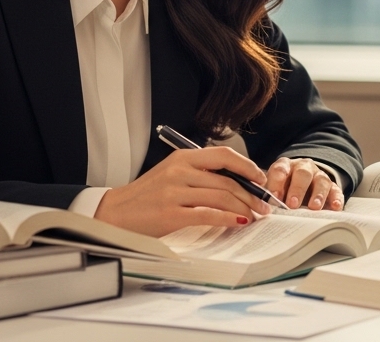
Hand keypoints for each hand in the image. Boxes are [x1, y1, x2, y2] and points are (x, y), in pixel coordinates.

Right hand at [93, 146, 270, 236]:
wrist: (115, 212)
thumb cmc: (147, 195)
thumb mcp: (172, 174)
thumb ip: (200, 174)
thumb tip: (236, 183)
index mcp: (182, 157)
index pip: (223, 155)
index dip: (247, 167)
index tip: (261, 178)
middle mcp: (180, 171)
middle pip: (227, 180)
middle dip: (251, 194)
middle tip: (263, 205)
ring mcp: (175, 192)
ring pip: (221, 197)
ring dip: (244, 208)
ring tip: (254, 216)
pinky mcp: (171, 214)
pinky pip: (208, 214)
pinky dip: (228, 219)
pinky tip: (237, 223)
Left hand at [265, 157, 343, 210]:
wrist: (303, 181)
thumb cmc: (284, 187)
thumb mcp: (274, 187)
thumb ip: (269, 195)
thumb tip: (261, 207)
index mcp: (286, 166)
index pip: (281, 170)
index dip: (277, 182)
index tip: (274, 196)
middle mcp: (304, 168)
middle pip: (302, 174)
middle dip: (297, 189)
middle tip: (292, 204)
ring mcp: (319, 176)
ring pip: (321, 181)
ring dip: (317, 195)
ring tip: (313, 207)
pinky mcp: (332, 187)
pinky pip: (336, 191)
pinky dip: (336, 199)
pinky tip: (335, 207)